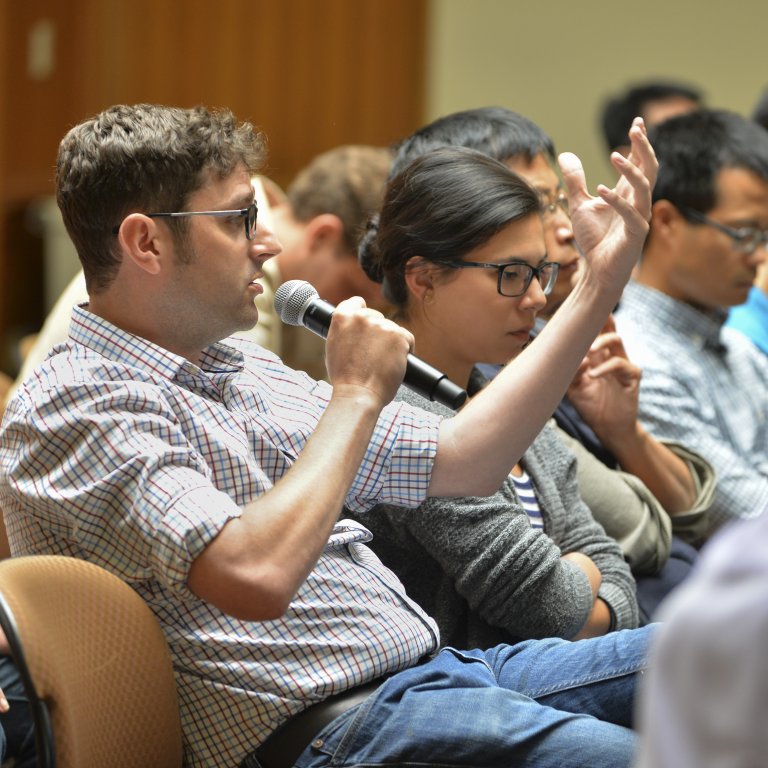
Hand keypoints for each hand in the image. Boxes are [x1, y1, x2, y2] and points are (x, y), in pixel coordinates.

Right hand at [324, 297, 412, 407]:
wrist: (358, 394)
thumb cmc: (345, 378)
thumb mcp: (334, 346)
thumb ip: (345, 331)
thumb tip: (356, 328)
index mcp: (342, 317)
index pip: (357, 303)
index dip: (363, 314)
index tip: (366, 327)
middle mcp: (361, 317)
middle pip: (377, 318)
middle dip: (378, 333)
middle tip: (373, 355)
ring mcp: (381, 325)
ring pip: (392, 329)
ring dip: (391, 343)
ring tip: (382, 363)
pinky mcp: (398, 335)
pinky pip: (407, 338)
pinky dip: (406, 350)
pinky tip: (396, 363)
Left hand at [559, 117, 656, 294]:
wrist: (597, 271)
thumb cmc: (594, 239)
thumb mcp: (578, 204)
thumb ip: (575, 181)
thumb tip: (566, 154)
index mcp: (629, 194)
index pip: (640, 163)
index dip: (640, 143)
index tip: (637, 122)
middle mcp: (638, 203)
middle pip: (650, 169)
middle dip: (644, 148)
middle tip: (636, 127)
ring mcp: (639, 218)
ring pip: (645, 187)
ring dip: (631, 170)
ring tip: (614, 155)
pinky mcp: (635, 235)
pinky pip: (631, 214)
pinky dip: (617, 201)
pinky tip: (601, 190)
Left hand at [567, 317, 640, 446]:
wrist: (608, 427)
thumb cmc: (589, 404)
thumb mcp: (573, 387)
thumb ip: (570, 371)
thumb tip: (570, 356)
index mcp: (595, 354)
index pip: (593, 330)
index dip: (587, 317)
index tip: (575, 306)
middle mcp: (609, 354)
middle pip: (608, 327)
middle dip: (600, 317)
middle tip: (587, 314)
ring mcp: (623, 362)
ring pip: (616, 340)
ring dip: (601, 342)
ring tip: (588, 351)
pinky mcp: (632, 375)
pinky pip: (620, 364)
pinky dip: (605, 368)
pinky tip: (592, 375)